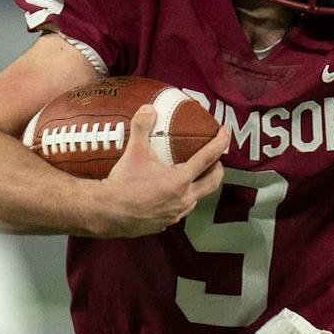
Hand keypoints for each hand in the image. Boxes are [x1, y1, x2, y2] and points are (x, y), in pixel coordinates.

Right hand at [95, 109, 229, 237]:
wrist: (107, 213)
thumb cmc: (123, 183)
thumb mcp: (133, 151)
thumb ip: (142, 127)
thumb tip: (148, 108)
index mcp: (181, 180)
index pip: (208, 157)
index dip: (220, 142)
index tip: (226, 131)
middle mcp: (183, 199)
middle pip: (212, 183)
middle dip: (217, 169)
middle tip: (215, 160)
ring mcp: (174, 214)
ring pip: (196, 199)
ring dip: (198, 187)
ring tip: (192, 177)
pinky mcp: (163, 224)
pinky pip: (178, 211)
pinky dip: (180, 201)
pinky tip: (169, 196)